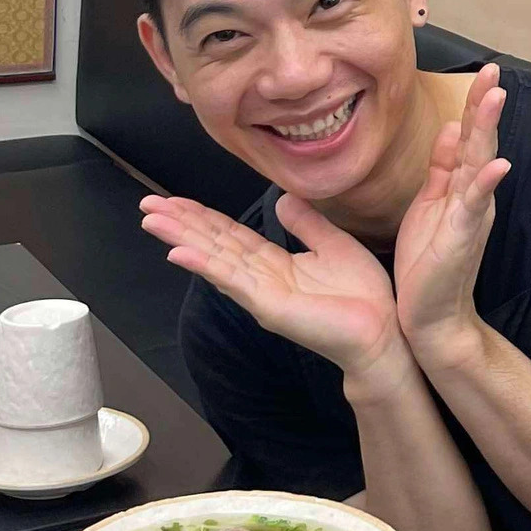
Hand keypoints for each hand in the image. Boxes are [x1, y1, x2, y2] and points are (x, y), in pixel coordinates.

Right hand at [139, 194, 399, 380]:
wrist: (383, 331)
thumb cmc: (362, 295)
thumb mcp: (332, 245)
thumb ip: (306, 224)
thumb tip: (282, 198)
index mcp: (273, 264)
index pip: (229, 235)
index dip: (201, 217)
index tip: (173, 200)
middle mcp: (259, 279)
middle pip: (212, 245)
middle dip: (180, 224)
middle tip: (147, 205)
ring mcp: (260, 294)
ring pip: (214, 259)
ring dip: (181, 239)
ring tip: (152, 221)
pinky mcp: (268, 307)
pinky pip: (232, 281)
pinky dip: (204, 266)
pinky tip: (179, 253)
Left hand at [393, 65, 509, 368]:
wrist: (430, 316)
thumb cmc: (428, 263)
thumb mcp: (431, 204)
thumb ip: (443, 167)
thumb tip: (452, 126)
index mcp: (462, 186)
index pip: (470, 136)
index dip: (475, 104)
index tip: (483, 70)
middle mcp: (472, 196)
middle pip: (480, 142)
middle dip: (485, 105)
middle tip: (494, 71)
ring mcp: (470, 215)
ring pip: (480, 164)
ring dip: (488, 131)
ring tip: (496, 98)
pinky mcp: (461, 237)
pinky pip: (474, 205)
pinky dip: (487, 183)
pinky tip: (498, 164)